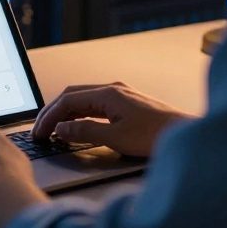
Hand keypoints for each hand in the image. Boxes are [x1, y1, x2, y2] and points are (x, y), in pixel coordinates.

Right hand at [31, 82, 191, 157]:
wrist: (186, 135)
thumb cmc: (156, 136)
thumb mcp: (116, 138)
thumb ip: (85, 132)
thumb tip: (61, 129)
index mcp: (108, 93)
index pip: (68, 100)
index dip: (49, 116)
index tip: (39, 132)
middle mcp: (113, 89)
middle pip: (73, 96)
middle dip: (53, 112)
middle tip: (41, 130)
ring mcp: (120, 95)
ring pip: (83, 100)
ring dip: (66, 114)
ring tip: (54, 131)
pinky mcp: (127, 104)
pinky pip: (95, 105)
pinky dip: (80, 115)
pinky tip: (77, 127)